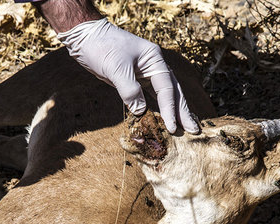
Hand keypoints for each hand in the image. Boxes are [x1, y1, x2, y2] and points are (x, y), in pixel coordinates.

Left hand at [58, 18, 198, 133]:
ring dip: (174, 112)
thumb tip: (141, 112)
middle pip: (173, 92)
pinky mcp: (135, 81)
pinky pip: (150, 97)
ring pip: (164, 96)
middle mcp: (154, 67)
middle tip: (194, 130)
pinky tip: (164, 120)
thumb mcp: (116, 68)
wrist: (85, 38)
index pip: (166, 88)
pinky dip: (158, 109)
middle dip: (183, 112)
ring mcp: (145, 74)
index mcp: (154, 59)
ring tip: (185, 128)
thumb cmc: (102, 48)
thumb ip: (129, 90)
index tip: (172, 127)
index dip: (170, 109)